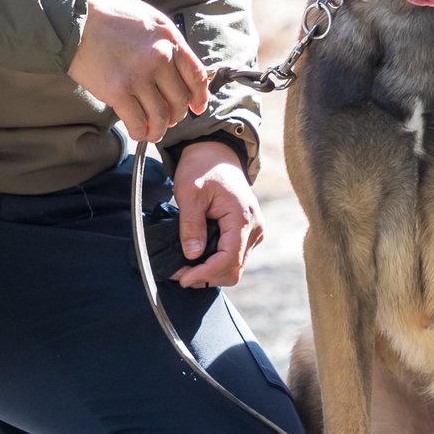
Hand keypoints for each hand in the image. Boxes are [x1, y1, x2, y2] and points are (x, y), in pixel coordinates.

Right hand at [68, 0, 208, 140]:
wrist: (75, 19)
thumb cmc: (108, 16)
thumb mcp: (147, 19)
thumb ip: (164, 42)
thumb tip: (175, 69)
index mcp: (169, 39)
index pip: (195, 75)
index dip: (199, 96)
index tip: (197, 106)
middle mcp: (159, 58)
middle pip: (179, 100)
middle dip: (176, 115)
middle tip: (168, 119)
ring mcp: (139, 76)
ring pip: (160, 116)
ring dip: (159, 129)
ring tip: (153, 132)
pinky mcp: (118, 91)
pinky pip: (137, 122)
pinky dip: (140, 132)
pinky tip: (137, 131)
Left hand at [171, 140, 263, 288]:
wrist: (216, 154)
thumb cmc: (203, 168)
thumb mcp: (190, 192)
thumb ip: (191, 224)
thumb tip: (192, 255)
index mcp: (242, 217)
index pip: (228, 259)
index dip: (205, 273)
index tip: (183, 279)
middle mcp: (254, 228)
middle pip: (233, 269)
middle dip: (206, 276)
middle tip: (179, 273)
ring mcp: (253, 232)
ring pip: (234, 267)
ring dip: (210, 272)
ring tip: (184, 266)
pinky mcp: (248, 234)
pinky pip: (234, 257)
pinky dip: (215, 263)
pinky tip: (197, 258)